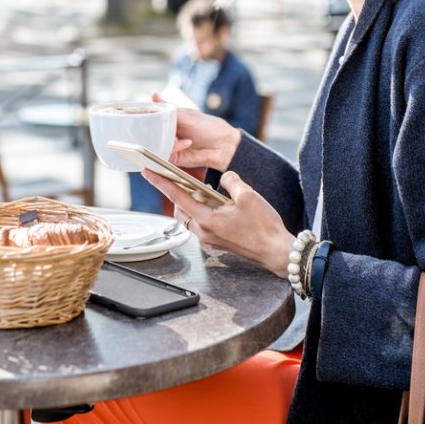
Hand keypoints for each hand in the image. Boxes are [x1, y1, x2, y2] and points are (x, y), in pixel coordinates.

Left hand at [142, 169, 294, 275]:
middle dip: (179, 193)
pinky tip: (218, 203)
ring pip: (191, 217)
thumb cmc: (263, 226)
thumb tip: (225, 177)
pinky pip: (203, 224)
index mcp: (206, 220)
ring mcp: (210, 239)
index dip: (161, 182)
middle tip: (182, 179)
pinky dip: (204, 211)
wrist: (276, 250)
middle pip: (181, 209)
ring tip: (205, 190)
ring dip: (193, 203)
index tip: (148, 172)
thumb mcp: (247, 195)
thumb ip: (231, 181)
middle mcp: (204, 232)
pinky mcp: (219, 241)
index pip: (177, 197)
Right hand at [152, 93, 241, 171]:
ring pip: (155, 143)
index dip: (145, 115)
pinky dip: (173, 148)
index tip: (141, 113)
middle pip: (150, 131)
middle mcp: (167, 132)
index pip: (151, 116)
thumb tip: (154, 95)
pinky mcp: (172, 157)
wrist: (223, 146)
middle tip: (155, 126)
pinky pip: (164, 154)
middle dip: (151, 129)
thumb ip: (169, 109)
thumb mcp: (188, 115)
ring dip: (164, 139)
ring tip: (178, 136)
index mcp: (169, 119)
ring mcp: (169, 145)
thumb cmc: (209, 127)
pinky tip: (186, 143)